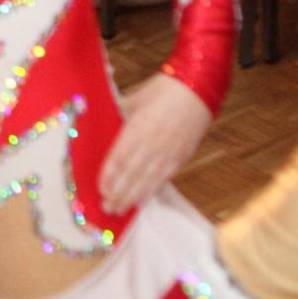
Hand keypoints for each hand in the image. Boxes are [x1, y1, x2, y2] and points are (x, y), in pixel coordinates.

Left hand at [98, 73, 211, 214]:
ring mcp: (168, 152)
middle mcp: (152, 144)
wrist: (198, 89)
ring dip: (132, 197)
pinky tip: (142, 200)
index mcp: (138, 128)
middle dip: (118, 193)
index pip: (119, 158)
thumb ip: (120, 114)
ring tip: (120, 209)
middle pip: (131, 174)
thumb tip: (106, 123)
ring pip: (147, 180)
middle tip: (106, 208)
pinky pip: (164, 178)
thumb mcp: (136, 98)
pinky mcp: (181, 157)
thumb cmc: (164, 89)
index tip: (100, 188)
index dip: (108, 176)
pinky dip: (152, 191)